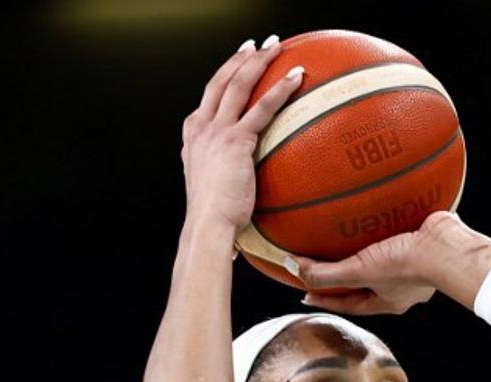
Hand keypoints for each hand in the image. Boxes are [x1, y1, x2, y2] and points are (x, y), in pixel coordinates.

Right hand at [180, 36, 303, 232]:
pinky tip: (297, 78)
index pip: (207, 102)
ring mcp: (216, 132)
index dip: (221, 80)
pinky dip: (280, 89)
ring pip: (237, 85)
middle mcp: (201, 129)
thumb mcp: (216, 193)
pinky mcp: (236, 140)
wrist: (207, 226)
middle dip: (237, 60)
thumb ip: (228, 181)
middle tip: (254, 46)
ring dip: (257, 62)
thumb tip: (245, 194)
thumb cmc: (215, 221)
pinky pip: (262, 108)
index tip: (235, 69)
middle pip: (220, 83)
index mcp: (194, 139)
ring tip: (274, 47)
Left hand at [293, 210, 465, 315]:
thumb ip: (325, 274)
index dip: (326, 298)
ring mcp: (414, 261)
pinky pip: (397, 229)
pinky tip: (375, 205)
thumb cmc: (409, 267)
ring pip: (383, 255)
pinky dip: (385, 220)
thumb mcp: (359, 272)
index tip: (306, 291)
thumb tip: (291, 267)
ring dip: (366, 246)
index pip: (350, 304)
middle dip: (347, 274)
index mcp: (389, 300)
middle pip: (367, 281)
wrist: (447, 247)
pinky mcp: (421, 237)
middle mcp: (402, 285)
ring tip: (349, 231)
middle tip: (325, 264)